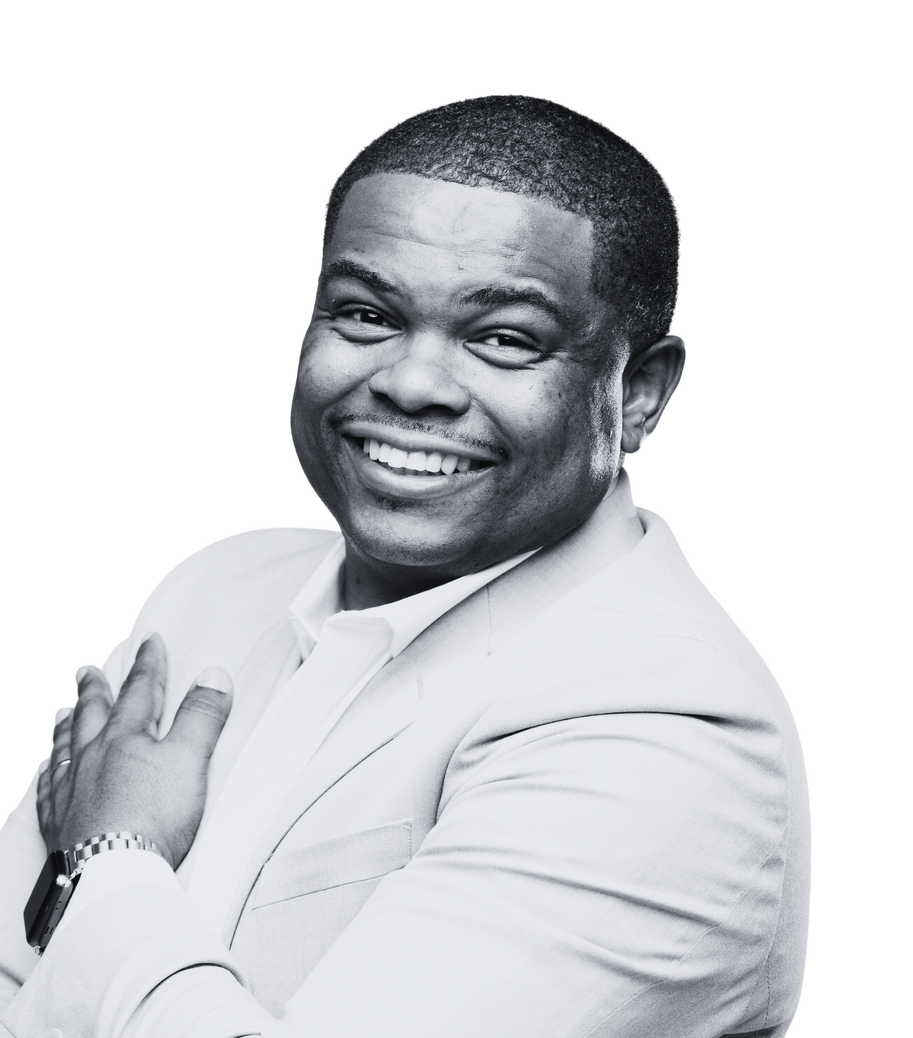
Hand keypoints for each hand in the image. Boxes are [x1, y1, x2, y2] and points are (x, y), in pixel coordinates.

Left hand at [37, 633, 232, 870]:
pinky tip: (49, 771)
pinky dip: (49, 772)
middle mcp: (92, 756)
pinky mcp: (59, 822)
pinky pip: (48, 787)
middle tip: (89, 670)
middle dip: (96, 688)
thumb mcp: (190, 759)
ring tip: (65, 711)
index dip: (148, 664)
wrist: (111, 874)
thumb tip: (213, 675)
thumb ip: (202, 715)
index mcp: (126, 737)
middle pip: (94, 713)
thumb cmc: (152, 820)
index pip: (140, 690)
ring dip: (68, 724)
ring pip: (66, 746)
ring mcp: (70, 788)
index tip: (150, 643)